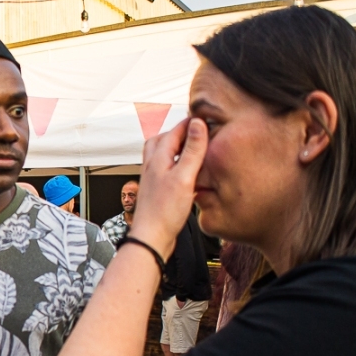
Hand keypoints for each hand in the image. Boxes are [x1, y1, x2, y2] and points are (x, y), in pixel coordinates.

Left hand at [125, 117, 208, 258]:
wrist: (151, 238)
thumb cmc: (165, 211)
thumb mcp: (184, 177)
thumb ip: (192, 150)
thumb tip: (197, 124)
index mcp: (158, 158)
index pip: (175, 131)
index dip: (190, 123)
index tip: (205, 117)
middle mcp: (152, 165)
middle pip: (163, 139)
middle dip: (180, 132)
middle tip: (197, 130)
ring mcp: (153, 178)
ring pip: (162, 154)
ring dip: (176, 148)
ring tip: (192, 148)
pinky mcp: (157, 190)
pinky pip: (165, 169)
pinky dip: (175, 164)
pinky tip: (186, 173)